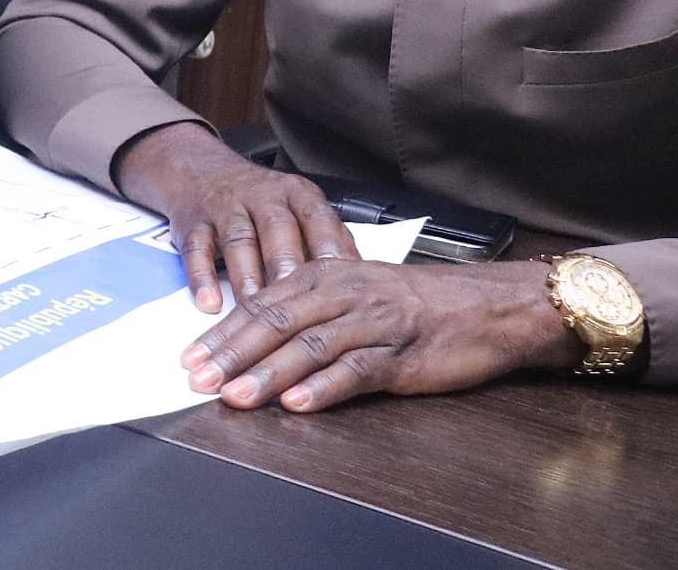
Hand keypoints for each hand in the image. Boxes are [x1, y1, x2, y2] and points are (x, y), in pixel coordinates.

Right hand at [114, 123, 357, 312]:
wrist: (199, 171)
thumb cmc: (262, 204)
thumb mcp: (299, 210)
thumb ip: (326, 241)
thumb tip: (361, 285)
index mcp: (296, 194)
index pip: (317, 220)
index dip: (329, 251)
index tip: (342, 286)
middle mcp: (261, 196)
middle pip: (277, 229)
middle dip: (287, 267)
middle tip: (299, 305)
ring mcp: (223, 207)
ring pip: (238, 241)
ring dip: (247, 278)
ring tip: (255, 312)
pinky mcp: (191, 222)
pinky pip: (196, 250)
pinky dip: (202, 278)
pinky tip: (209, 304)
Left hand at [182, 258, 580, 411]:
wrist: (489, 304)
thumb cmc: (418, 301)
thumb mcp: (355, 290)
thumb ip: (309, 307)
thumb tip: (254, 332)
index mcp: (324, 275)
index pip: (260, 305)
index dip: (221, 333)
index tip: (188, 356)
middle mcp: (343, 294)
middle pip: (275, 323)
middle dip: (230, 354)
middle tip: (196, 379)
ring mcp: (372, 324)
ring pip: (309, 347)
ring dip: (267, 374)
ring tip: (234, 395)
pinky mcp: (401, 355)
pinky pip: (356, 371)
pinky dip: (323, 388)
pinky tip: (298, 403)